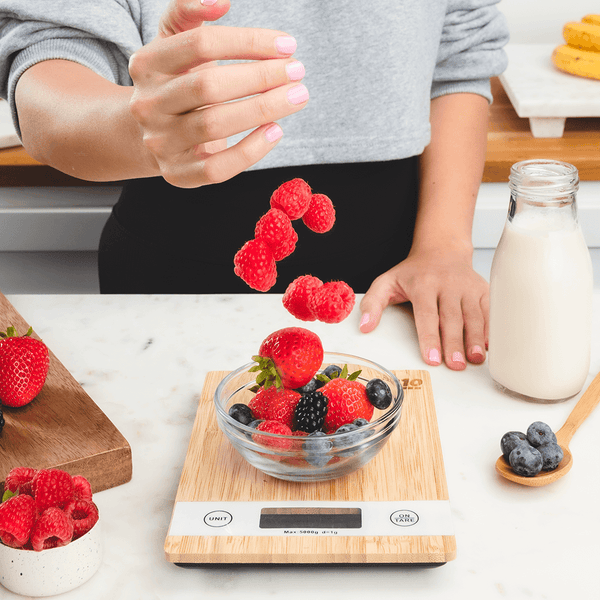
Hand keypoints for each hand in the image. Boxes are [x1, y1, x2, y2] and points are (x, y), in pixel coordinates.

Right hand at [128, 0, 307, 187]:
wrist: (149, 133)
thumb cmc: (176, 82)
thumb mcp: (174, 43)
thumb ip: (189, 11)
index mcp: (146, 64)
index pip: (200, 45)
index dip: (249, 42)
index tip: (288, 45)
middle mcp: (148, 105)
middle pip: (209, 86)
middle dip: (261, 77)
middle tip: (297, 72)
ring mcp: (160, 143)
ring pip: (215, 126)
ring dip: (263, 110)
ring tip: (296, 97)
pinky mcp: (178, 174)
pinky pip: (218, 168)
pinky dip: (252, 151)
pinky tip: (276, 131)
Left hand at [359, 248, 487, 369]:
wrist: (441, 250)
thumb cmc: (413, 272)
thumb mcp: (386, 282)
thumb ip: (373, 303)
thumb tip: (364, 326)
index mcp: (423, 284)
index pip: (427, 314)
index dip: (430, 338)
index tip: (432, 358)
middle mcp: (448, 284)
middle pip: (452, 318)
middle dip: (454, 343)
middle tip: (455, 365)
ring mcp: (468, 287)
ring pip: (473, 315)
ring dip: (475, 339)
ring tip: (474, 359)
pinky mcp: (483, 289)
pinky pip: (489, 310)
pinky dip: (491, 328)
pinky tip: (490, 345)